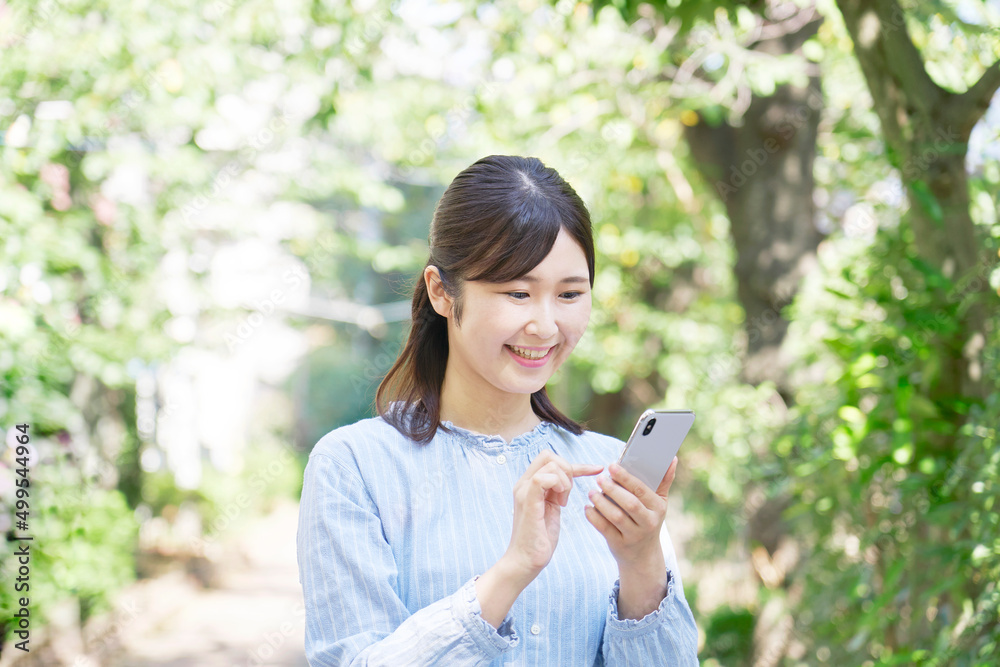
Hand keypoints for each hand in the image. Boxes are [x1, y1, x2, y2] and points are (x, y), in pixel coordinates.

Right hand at [504, 450, 602, 577]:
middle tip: (568, 493)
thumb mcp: (551, 508)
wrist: (526, 561)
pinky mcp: (528, 501)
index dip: (574, 463)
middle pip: (548, 455)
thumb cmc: (540, 538)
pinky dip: (559, 484)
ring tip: (563, 501)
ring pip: (549, 463)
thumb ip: (555, 491)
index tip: (596, 470)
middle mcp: (523, 483)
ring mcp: (524, 491)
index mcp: (528, 484)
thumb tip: (569, 478)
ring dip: (565, 480)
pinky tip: (561, 502)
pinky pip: (543, 478)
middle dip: (568, 469)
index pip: (549, 458)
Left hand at [585, 456, 677, 569]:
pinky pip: (605, 529)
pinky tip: (588, 507)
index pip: (642, 490)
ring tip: (592, 492)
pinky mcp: (619, 544)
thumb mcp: (659, 503)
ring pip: (616, 517)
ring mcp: (634, 535)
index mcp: (658, 508)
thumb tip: (672, 458)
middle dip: (613, 489)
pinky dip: (594, 517)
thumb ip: (664, 481)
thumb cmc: (648, 520)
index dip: (626, 478)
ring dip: (601, 503)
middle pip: (630, 504)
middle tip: (599, 478)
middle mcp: (648, 523)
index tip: (612, 466)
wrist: (643, 556)